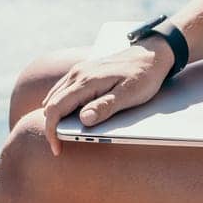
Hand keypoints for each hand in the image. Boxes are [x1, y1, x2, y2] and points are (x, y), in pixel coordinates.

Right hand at [39, 40, 174, 155]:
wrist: (151, 54)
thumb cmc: (143, 76)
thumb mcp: (129, 95)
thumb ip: (106, 107)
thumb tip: (83, 119)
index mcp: (87, 81)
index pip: (56, 107)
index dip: (52, 130)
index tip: (57, 148)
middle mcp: (78, 73)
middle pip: (51, 103)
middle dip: (51, 126)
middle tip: (60, 145)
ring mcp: (79, 70)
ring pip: (55, 96)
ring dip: (55, 115)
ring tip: (64, 133)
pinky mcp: (83, 71)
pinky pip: (63, 89)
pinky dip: (60, 105)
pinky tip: (70, 115)